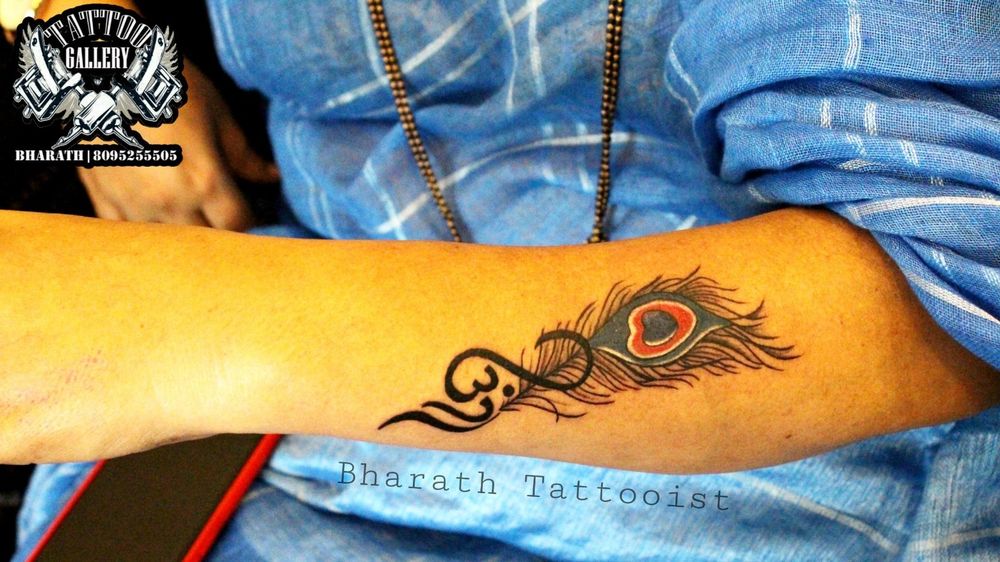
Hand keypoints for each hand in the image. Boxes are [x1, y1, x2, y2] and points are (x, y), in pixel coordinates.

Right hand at [79, 63, 278, 230]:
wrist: (105, 68)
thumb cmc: (169, 85)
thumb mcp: (217, 115)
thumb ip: (244, 155)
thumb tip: (271, 177)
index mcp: (204, 182)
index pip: (237, 225)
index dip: (251, 223)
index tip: (255, 216)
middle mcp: (170, 202)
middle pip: (205, 240)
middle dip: (220, 233)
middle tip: (226, 218)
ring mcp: (134, 204)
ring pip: (167, 242)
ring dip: (183, 234)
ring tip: (193, 216)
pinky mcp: (103, 199)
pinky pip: (128, 233)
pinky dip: (144, 229)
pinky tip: (155, 216)